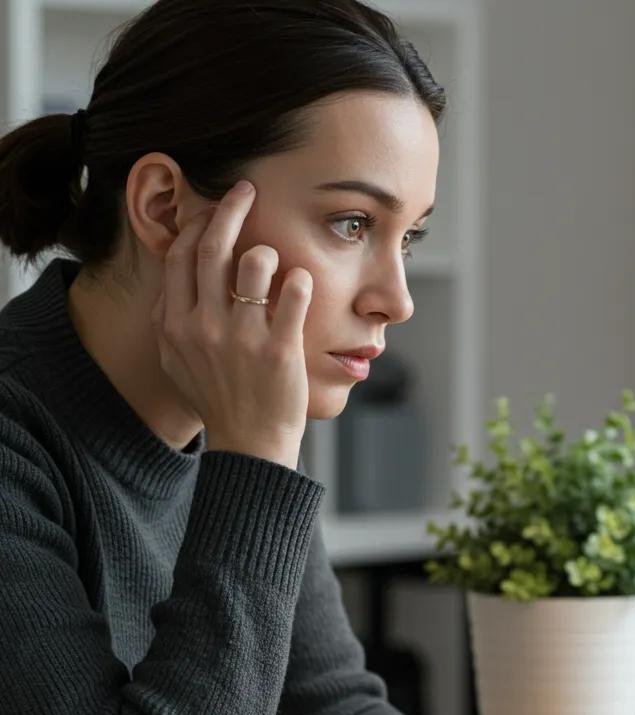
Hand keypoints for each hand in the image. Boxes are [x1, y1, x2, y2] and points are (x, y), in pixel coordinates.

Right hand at [152, 179, 312, 459]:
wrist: (249, 444)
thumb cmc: (218, 400)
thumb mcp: (178, 361)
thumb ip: (171, 319)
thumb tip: (173, 277)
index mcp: (176, 325)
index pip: (182, 256)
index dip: (199, 223)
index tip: (216, 209)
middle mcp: (204, 327)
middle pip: (214, 248)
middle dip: (230, 208)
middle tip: (246, 189)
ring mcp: (243, 338)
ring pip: (254, 263)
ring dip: (268, 249)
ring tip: (277, 258)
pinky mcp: (280, 350)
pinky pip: (294, 294)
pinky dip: (300, 279)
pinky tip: (301, 281)